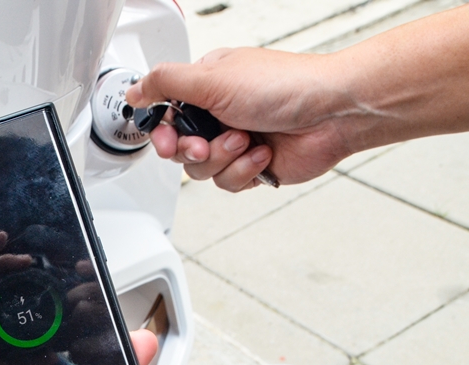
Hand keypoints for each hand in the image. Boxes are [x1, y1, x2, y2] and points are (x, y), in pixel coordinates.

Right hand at [126, 47, 352, 190]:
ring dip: (224, 158)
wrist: (333, 114)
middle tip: (206, 144)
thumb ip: (165, 83)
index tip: (170, 139)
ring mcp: (236, 140)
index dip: (164, 133)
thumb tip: (134, 89)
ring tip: (246, 140)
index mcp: (207, 86)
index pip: (166, 114)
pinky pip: (228, 182)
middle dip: (194, 150)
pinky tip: (263, 153)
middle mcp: (220, 113)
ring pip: (202, 170)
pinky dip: (244, 171)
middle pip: (180, 148)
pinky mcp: (252, 165)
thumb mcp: (212, 78)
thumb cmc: (285, 87)